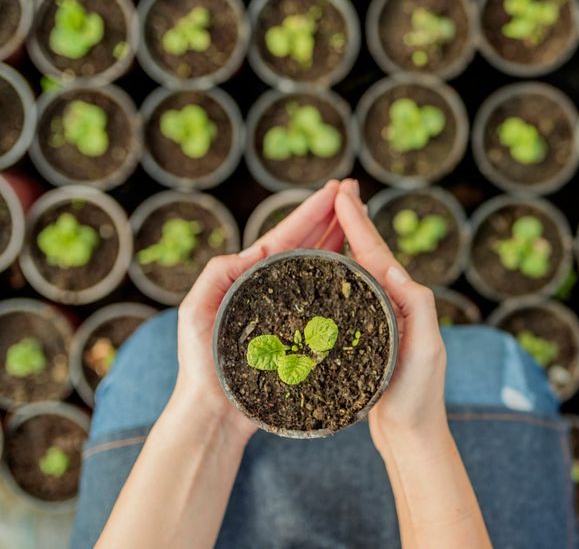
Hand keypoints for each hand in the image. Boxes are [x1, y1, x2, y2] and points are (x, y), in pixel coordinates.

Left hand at [173, 180, 345, 441]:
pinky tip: (356, 268)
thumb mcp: (197, 311)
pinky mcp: (301, 335)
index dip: (311, 211)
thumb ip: (217, 276)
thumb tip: (249, 251)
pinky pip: (324, 299)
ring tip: (358, 218)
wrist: (214, 411)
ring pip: (317, 266)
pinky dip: (339, 278)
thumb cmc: (201, 365)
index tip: (335, 190)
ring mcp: (287, 311)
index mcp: (250, 277)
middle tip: (353, 191)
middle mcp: (272, 289)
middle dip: (329, 215)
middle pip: (305, 243)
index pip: (286, 236)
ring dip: (337, 239)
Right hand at [333, 179, 448, 452]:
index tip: (341, 194)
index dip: (359, 222)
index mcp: (405, 302)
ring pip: (360, 272)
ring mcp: (382, 321)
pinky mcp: (368, 339)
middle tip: (339, 189)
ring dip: (346, 242)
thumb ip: (417, 307)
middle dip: (355, 221)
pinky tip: (325, 273)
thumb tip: (392, 266)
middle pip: (370, 255)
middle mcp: (395, 306)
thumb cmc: (419, 396)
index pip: (377, 254)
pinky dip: (339, 275)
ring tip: (332, 218)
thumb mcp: (424, 349)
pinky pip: (352, 296)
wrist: (412, 435)